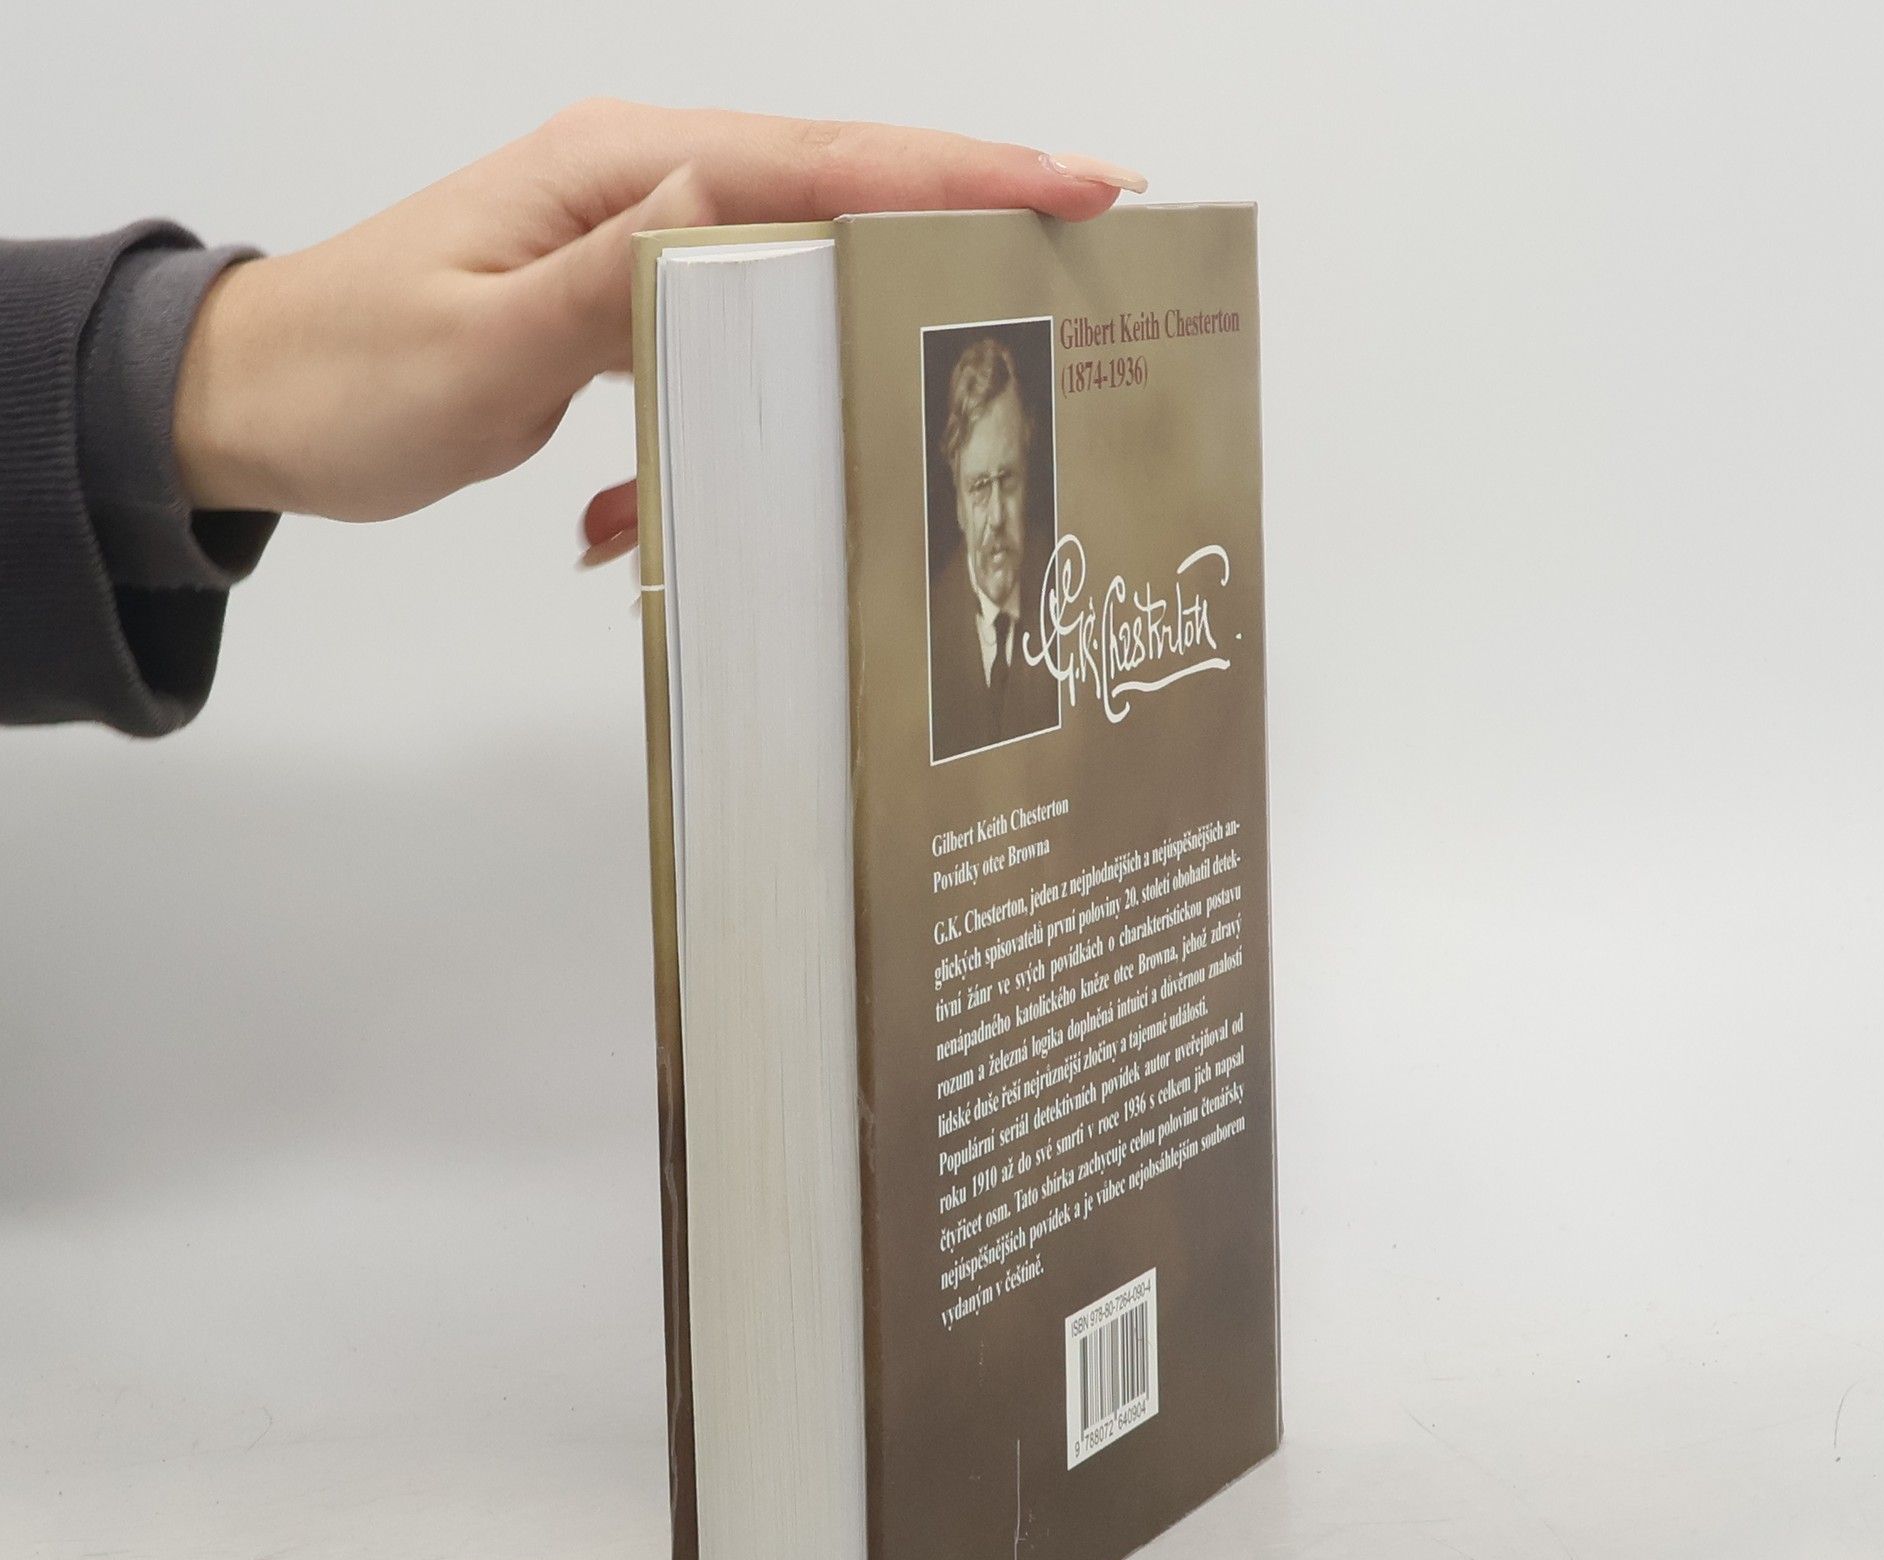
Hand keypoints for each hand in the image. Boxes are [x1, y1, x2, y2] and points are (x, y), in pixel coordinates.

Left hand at [171, 101, 1144, 563]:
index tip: (1077, 185)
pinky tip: (628, 514)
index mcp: (623, 173)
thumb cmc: (345, 372)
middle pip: (834, 201)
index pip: (825, 162)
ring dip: (815, 360)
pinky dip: (701, 434)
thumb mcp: (482, 340)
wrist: (247, 405)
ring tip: (886, 385)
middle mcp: (641, 191)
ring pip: (779, 287)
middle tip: (1077, 254)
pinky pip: (708, 354)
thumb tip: (731, 194)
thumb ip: (615, 273)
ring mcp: (628, 246)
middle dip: (951, 231)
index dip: (958, 175)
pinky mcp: (611, 309)